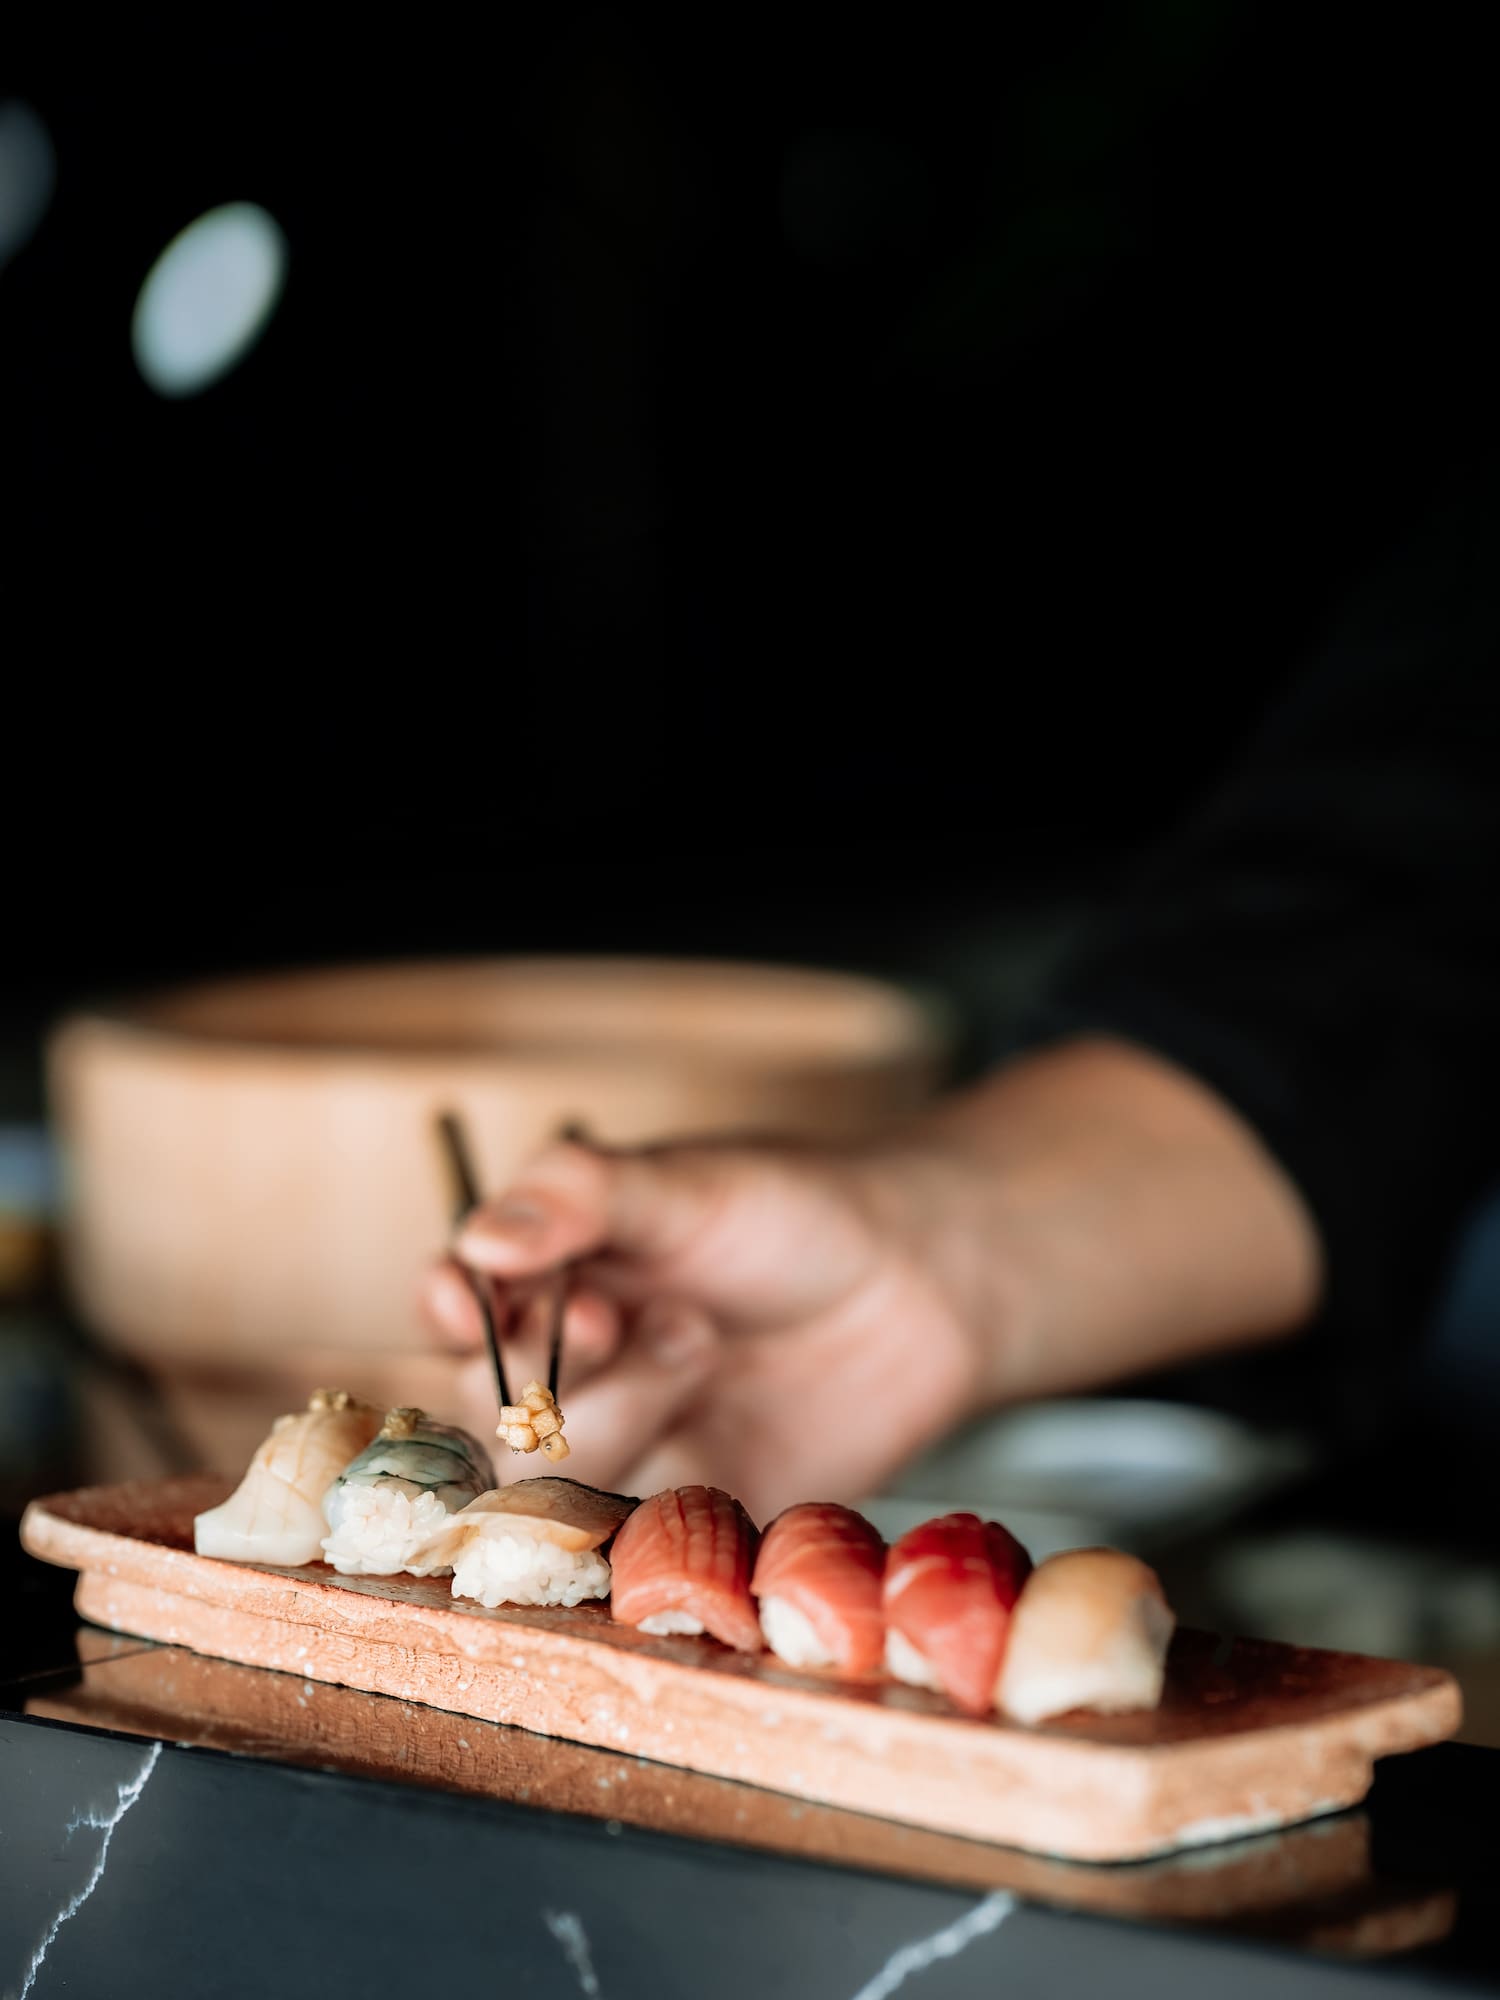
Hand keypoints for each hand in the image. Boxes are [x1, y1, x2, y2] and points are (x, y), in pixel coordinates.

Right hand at [420, 1134, 989, 1520]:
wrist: (922, 1284)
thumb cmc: (797, 1210)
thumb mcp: (686, 1180)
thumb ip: (582, 1197)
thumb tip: (479, 1241)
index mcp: (554, 1268)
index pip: (454, 1299)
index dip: (450, 1305)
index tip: (467, 1298)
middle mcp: (572, 1360)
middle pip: (488, 1396)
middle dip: (545, 1361)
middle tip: (619, 1315)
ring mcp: (626, 1438)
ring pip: (545, 1471)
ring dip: (616, 1406)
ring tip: (699, 1341)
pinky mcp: (679, 1509)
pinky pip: (620, 1537)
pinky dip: (641, 1501)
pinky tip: (703, 1433)